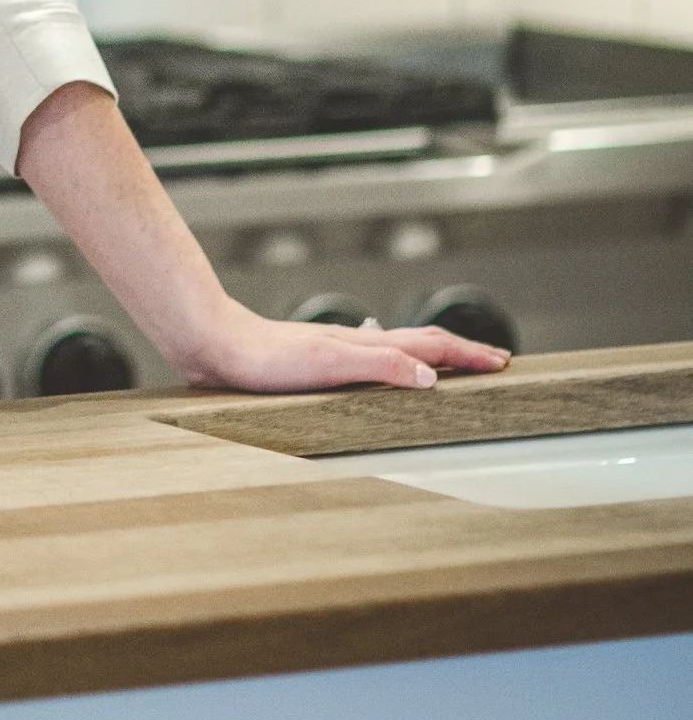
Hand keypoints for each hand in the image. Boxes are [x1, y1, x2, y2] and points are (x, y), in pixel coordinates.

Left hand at [177, 303, 510, 396]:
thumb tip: (431, 377)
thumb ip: (380, 368)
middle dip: (461, 352)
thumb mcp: (329, 365)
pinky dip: (396, 362)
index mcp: (366, 345)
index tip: (502, 362)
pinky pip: (372, 359)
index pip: (430, 346)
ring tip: (454, 363)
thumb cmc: (267, 359)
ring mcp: (338, 349)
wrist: (218, 345)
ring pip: (398, 348)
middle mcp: (357, 343)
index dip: (467, 355)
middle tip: (494, 361)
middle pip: (420, 342)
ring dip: (432, 355)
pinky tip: (383, 366)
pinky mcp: (318, 360)